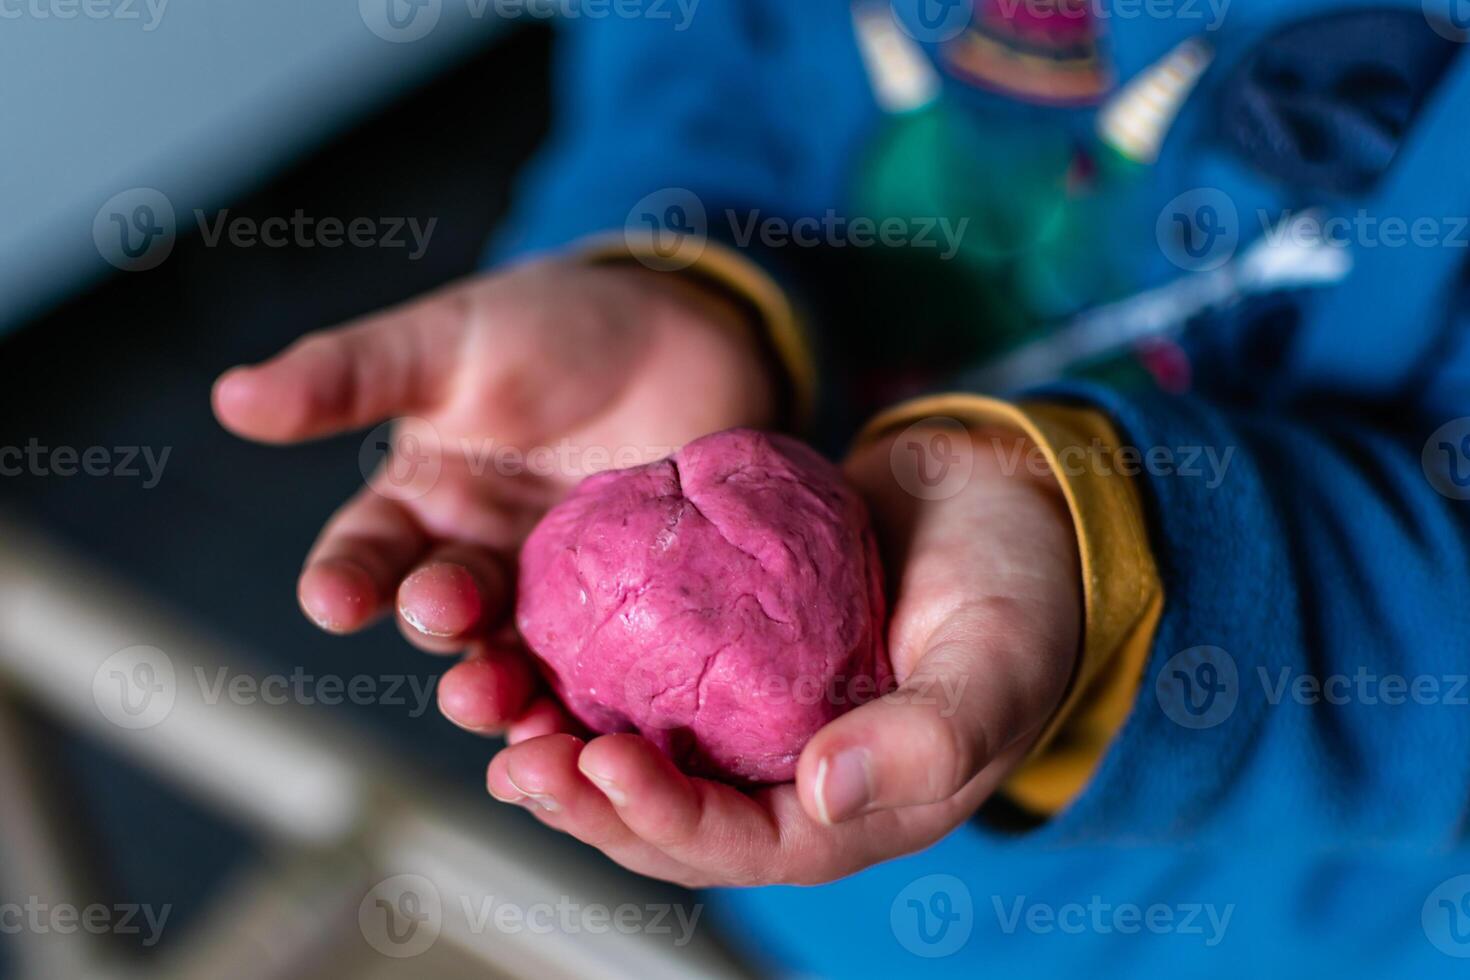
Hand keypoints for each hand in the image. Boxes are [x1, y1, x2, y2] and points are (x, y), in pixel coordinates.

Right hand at [212, 256, 775, 737]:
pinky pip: (603, 672)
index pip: (365, 557)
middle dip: (436, 622)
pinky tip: (588, 722)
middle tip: (442, 612)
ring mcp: (558, 593)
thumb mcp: (444, 342)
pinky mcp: (632, 609)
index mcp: (422, 505)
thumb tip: (232, 396)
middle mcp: (480, 560)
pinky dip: (591, 704)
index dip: (344, 582)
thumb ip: (349, 376)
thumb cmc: (548, 329)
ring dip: (502, 687)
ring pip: (517, 662)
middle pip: (443, 618)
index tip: (331, 599)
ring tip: (498, 692)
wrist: (676, 330)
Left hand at [484, 425, 1082, 885]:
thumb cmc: (1021, 588)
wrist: (1000, 500)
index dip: (662, 818)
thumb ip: (933, 735)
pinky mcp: (727, 650)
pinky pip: (647, 675)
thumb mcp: (998, 661)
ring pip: (641, 751)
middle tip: (514, 757)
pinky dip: (585, 670)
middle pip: (668, 817)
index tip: (596, 765)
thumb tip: (828, 792)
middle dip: (586, 800)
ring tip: (494, 713)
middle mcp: (789, 776)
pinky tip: (529, 642)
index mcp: (852, 807)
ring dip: (564, 744)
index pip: (740, 843)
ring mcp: (752, 715)